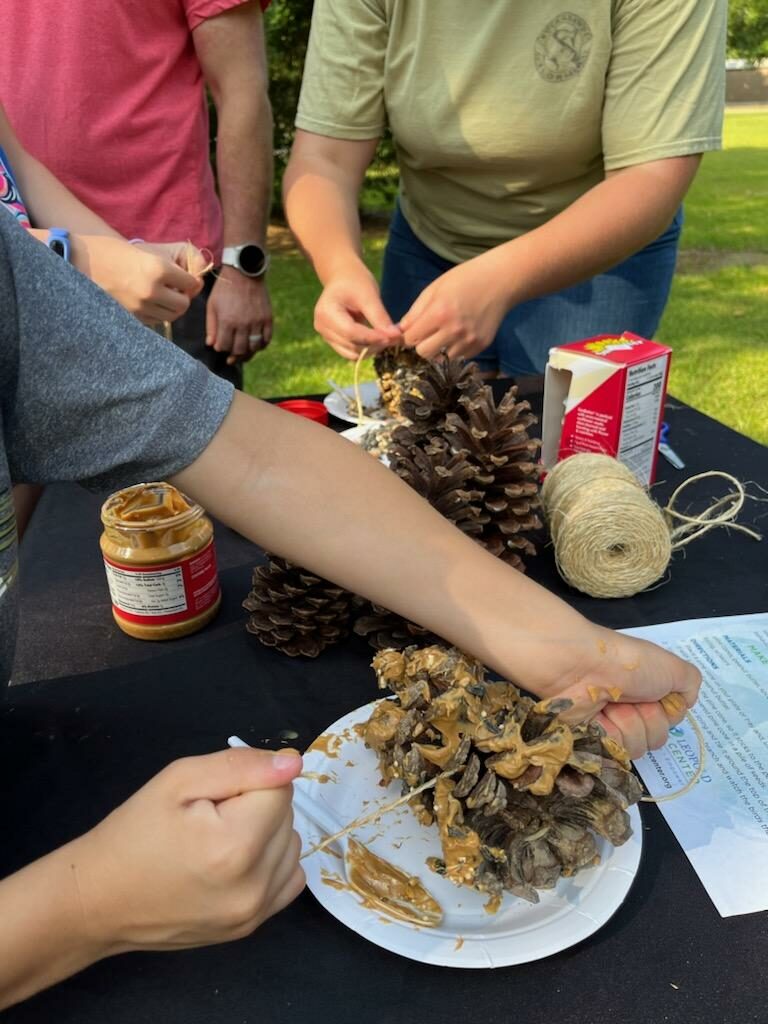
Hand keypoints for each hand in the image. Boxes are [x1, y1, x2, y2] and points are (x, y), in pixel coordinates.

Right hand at [69, 747, 303, 952]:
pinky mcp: (251, 928)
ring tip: (217, 840)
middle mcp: (253, 885)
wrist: (99, 899)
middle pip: (287, 816)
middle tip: (207, 818)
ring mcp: (254, 913)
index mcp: (235, 846)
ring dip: (265, 833)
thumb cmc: (133, 834)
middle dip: (254, 806)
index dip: (245, 781)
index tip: (211, 797)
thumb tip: (292, 764)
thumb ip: (241, 766)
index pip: (280, 787)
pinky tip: (236, 862)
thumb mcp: (178, 780)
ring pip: (291, 844)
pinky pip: (289, 877)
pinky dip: (271, 862)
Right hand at [74, 236, 204, 323]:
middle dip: (183, 297)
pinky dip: (156, 313)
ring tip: (161, 296)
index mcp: (158, 268)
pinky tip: (147, 301)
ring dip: (171, 307)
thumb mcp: (147, 252)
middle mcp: (152, 290)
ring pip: (171, 316)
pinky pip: (155, 321)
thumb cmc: (112, 251)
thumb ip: (172, 267)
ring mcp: (140, 307)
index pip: (191, 284)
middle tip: (175, 290)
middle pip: (184, 305)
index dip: (191, 282)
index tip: (187, 279)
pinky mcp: (131, 318)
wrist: (77, 261)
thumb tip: (196, 282)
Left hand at [206, 268, 272, 364]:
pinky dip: (261, 345)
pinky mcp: (267, 319)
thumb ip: (211, 326)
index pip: (223, 346)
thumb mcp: (212, 305)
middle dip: (233, 355)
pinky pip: (266, 339)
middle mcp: (243, 324)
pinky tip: (255, 344)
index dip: (220, 348)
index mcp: (227, 321)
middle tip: (231, 355)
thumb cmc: (225, 288)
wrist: (245, 272)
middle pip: (239, 350)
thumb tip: (211, 344)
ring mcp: (257, 322)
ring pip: (254, 348)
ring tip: (243, 352)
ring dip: (248, 353)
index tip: (220, 346)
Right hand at [314, 261, 401, 359]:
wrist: (343, 278)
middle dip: (375, 344)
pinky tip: (378, 340)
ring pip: (351, 353)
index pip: (351, 332)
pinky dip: (365, 349)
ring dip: (371, 349)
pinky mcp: (332, 340)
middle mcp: (322, 326)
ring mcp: (325, 335)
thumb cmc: (355, 281)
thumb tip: (395, 336)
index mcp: (326, 312)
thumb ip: (380, 317)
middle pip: (351, 345)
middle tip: (395, 337)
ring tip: (388, 338)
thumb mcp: (369, 295)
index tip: (393, 336)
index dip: (373, 337)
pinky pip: (350, 352)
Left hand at [399, 254, 508, 359]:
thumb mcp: (435, 288)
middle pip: (424, 353)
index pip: (411, 339)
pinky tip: (463, 331)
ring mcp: (469, 340)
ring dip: (441, 348)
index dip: (411, 334)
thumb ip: (416, 311)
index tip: (416, 328)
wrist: (500, 280)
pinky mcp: (481, 346)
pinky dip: (456, 348)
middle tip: (430, 332)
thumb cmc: (464, 279)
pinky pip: (459, 356)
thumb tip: (401, 331)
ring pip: (442, 357)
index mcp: (439, 313)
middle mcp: (454, 330)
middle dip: (423, 344)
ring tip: (449, 330)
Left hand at [529, 626, 701, 758]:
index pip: (672, 718)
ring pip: (639, 746)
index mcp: (647, 689)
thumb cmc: (627, 663)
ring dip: (629, 724)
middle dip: (650, 718)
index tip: (658, 694)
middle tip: (632, 698)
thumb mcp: (672, 666)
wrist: (580, 668)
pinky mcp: (593, 741)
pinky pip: (617, 753)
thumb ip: (690, 684)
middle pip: (658, 736)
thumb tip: (684, 703)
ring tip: (611, 704)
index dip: (669, 710)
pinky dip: (611, 733)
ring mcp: (611, 725)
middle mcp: (630, 708)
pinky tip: (598, 716)